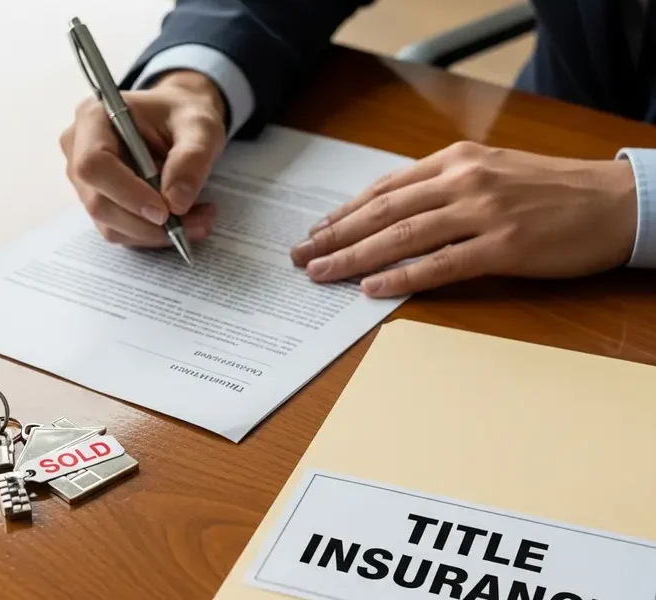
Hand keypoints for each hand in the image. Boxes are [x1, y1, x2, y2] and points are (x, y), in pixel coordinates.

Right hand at [60, 71, 226, 245]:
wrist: (180, 121)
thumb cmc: (183, 115)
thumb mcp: (200, 126)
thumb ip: (192, 158)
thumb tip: (176, 202)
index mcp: (94, 118)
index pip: (94, 165)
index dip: (127, 193)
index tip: (165, 211)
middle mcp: (79, 149)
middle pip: (99, 202)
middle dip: (147, 223)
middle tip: (196, 222)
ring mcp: (86, 180)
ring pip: (111, 224)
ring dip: (155, 233)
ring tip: (199, 220)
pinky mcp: (100, 201)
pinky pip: (121, 230)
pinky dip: (153, 234)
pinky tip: (184, 222)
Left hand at [290, 142, 637, 296]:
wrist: (614, 201)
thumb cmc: (550, 189)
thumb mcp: (491, 171)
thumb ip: (443, 187)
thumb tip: (394, 212)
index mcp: (456, 161)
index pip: (385, 189)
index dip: (345, 211)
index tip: (317, 229)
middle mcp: (462, 182)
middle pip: (383, 212)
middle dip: (335, 235)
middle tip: (300, 255)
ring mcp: (482, 213)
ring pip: (402, 237)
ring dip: (354, 257)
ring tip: (321, 272)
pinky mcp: (502, 247)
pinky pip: (440, 265)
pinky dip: (401, 277)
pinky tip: (370, 288)